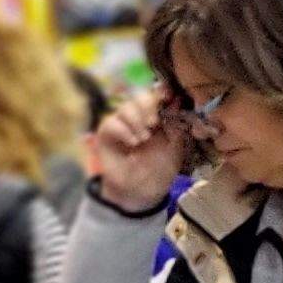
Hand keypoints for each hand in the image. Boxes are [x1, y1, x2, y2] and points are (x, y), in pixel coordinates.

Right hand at [86, 87, 189, 208]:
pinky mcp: (106, 133)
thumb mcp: (175, 146)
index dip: (161, 92)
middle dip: (148, 106)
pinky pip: (112, 122)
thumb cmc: (160, 168)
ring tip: (144, 139)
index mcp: (157, 116)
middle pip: (139, 96)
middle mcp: (138, 116)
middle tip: (154, 123)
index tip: (167, 96)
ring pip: (125, 107)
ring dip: (137, 121)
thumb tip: (176, 101)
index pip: (156, 95)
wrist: (142, 190)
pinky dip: (124, 131)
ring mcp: (121, 123)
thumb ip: (175, 124)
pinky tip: (133, 143)